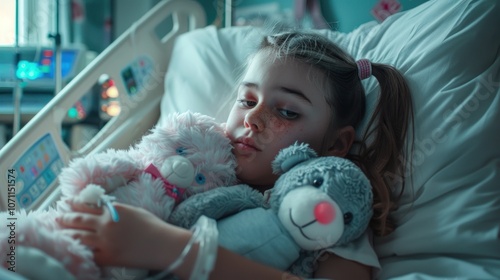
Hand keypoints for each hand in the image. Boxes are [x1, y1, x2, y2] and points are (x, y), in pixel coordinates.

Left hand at [57, 201, 182, 268]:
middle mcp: (105, 224)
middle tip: (57, 217)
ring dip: (66, 234)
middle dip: (65, 218)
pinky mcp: (107, 257)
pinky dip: (78, 250)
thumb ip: (116, 210)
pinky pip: (87, 254)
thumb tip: (102, 210)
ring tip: (59, 233)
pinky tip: (71, 249)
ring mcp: (105, 242)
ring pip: (77, 237)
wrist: (163, 244)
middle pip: (78, 220)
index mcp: (113, 210)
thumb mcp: (133, 211)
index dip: (74, 203)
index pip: (87, 205)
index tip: (67, 203)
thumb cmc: (153, 226)